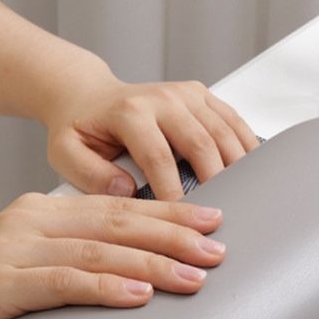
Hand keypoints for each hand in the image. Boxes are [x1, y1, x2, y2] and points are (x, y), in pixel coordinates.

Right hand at [0, 191, 225, 318]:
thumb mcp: (17, 267)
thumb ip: (62, 263)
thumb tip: (122, 278)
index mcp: (38, 213)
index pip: (116, 208)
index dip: (167, 213)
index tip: (211, 220)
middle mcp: (30, 221)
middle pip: (117, 222)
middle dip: (174, 232)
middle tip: (220, 245)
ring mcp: (12, 251)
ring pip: (98, 250)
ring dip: (152, 262)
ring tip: (196, 274)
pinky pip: (62, 283)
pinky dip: (104, 286)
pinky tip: (138, 293)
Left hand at [44, 77, 259, 200]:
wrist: (87, 97)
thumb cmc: (79, 129)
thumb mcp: (66, 153)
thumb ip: (90, 174)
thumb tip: (126, 190)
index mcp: (130, 112)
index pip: (160, 158)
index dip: (174, 194)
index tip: (183, 225)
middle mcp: (163, 98)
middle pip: (202, 144)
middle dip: (217, 185)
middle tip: (223, 219)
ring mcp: (186, 94)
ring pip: (225, 132)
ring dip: (240, 168)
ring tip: (245, 202)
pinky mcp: (202, 96)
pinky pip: (234, 122)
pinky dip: (246, 148)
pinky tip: (253, 175)